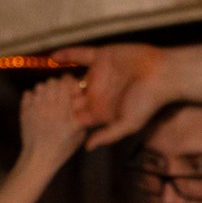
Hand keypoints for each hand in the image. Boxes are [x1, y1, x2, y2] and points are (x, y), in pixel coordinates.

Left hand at [16, 74, 88, 165]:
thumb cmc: (61, 148)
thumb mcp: (79, 134)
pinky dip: (33, 97)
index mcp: (64, 111)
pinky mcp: (25, 111)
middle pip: (52, 81)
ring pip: (40, 86)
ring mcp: (35, 108)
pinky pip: (28, 93)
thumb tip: (84, 100)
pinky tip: (38, 106)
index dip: (69, 81)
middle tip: (60, 93)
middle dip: (58, 85)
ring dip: (45, 91)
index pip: (65, 82)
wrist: (39, 158)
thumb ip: (82, 116)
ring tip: (49, 100)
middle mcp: (49, 107)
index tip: (71, 86)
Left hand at [54, 43, 182, 145]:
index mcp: (101, 112)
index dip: (62, 120)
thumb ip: (108, 135)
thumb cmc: (148, 102)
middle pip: (70, 99)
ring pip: (71, 77)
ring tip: (43, 82)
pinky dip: (67, 55)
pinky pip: (79, 55)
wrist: (161, 74)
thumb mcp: (128, 124)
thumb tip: (87, 148)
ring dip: (58, 79)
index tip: (47, 123)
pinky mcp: (100, 57)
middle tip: (40, 103)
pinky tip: (54, 56)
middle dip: (56, 101)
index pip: (76, 117)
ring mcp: (97, 75)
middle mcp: (97, 94)